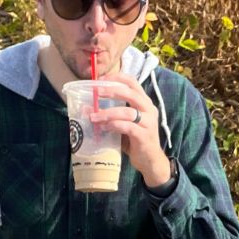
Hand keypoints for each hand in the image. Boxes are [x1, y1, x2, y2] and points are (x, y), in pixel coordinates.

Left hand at [89, 71, 170, 186]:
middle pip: (131, 93)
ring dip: (108, 113)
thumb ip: (110, 116)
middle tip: (96, 92)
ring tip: (94, 117)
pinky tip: (104, 128)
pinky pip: (127, 127)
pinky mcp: (144, 136)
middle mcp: (149, 110)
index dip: (118, 78)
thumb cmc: (135, 140)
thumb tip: (87, 109)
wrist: (150, 161)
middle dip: (111, 91)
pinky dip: (114, 126)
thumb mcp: (123, 124)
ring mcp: (148, 123)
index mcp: (145, 103)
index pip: (133, 83)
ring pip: (127, 112)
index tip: (101, 79)